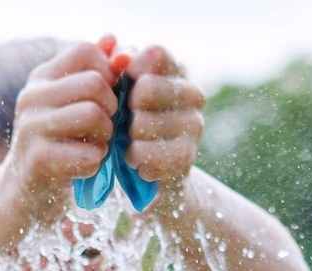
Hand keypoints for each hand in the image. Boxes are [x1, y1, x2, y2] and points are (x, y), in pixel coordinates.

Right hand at [0, 37, 128, 234]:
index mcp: (41, 78)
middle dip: (112, 110)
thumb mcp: (70, 107)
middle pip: (95, 84)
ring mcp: (31, 127)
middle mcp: (32, 96)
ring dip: (106, 138)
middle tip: (105, 131)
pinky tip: (86, 170)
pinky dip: (96, 164)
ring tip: (97, 150)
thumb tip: (115, 41)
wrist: (22, 197)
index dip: (108, 74)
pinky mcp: (38, 160)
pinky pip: (89, 154)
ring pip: (94, 115)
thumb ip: (94, 74)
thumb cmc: (57, 150)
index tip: (106, 101)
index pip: (87, 51)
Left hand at [125, 46, 205, 205]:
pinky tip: (139, 165)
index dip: (131, 72)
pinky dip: (137, 162)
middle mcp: (193, 94)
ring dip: (127, 141)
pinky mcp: (188, 156)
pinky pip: (149, 155)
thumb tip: (120, 56)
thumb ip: (117, 68)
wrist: (151, 175)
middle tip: (124, 128)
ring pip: (142, 124)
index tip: (123, 92)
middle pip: (146, 88)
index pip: (155, 54)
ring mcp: (194, 125)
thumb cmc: (130, 126)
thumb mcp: (120, 93)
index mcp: (177, 71)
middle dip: (126, 111)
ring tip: (130, 148)